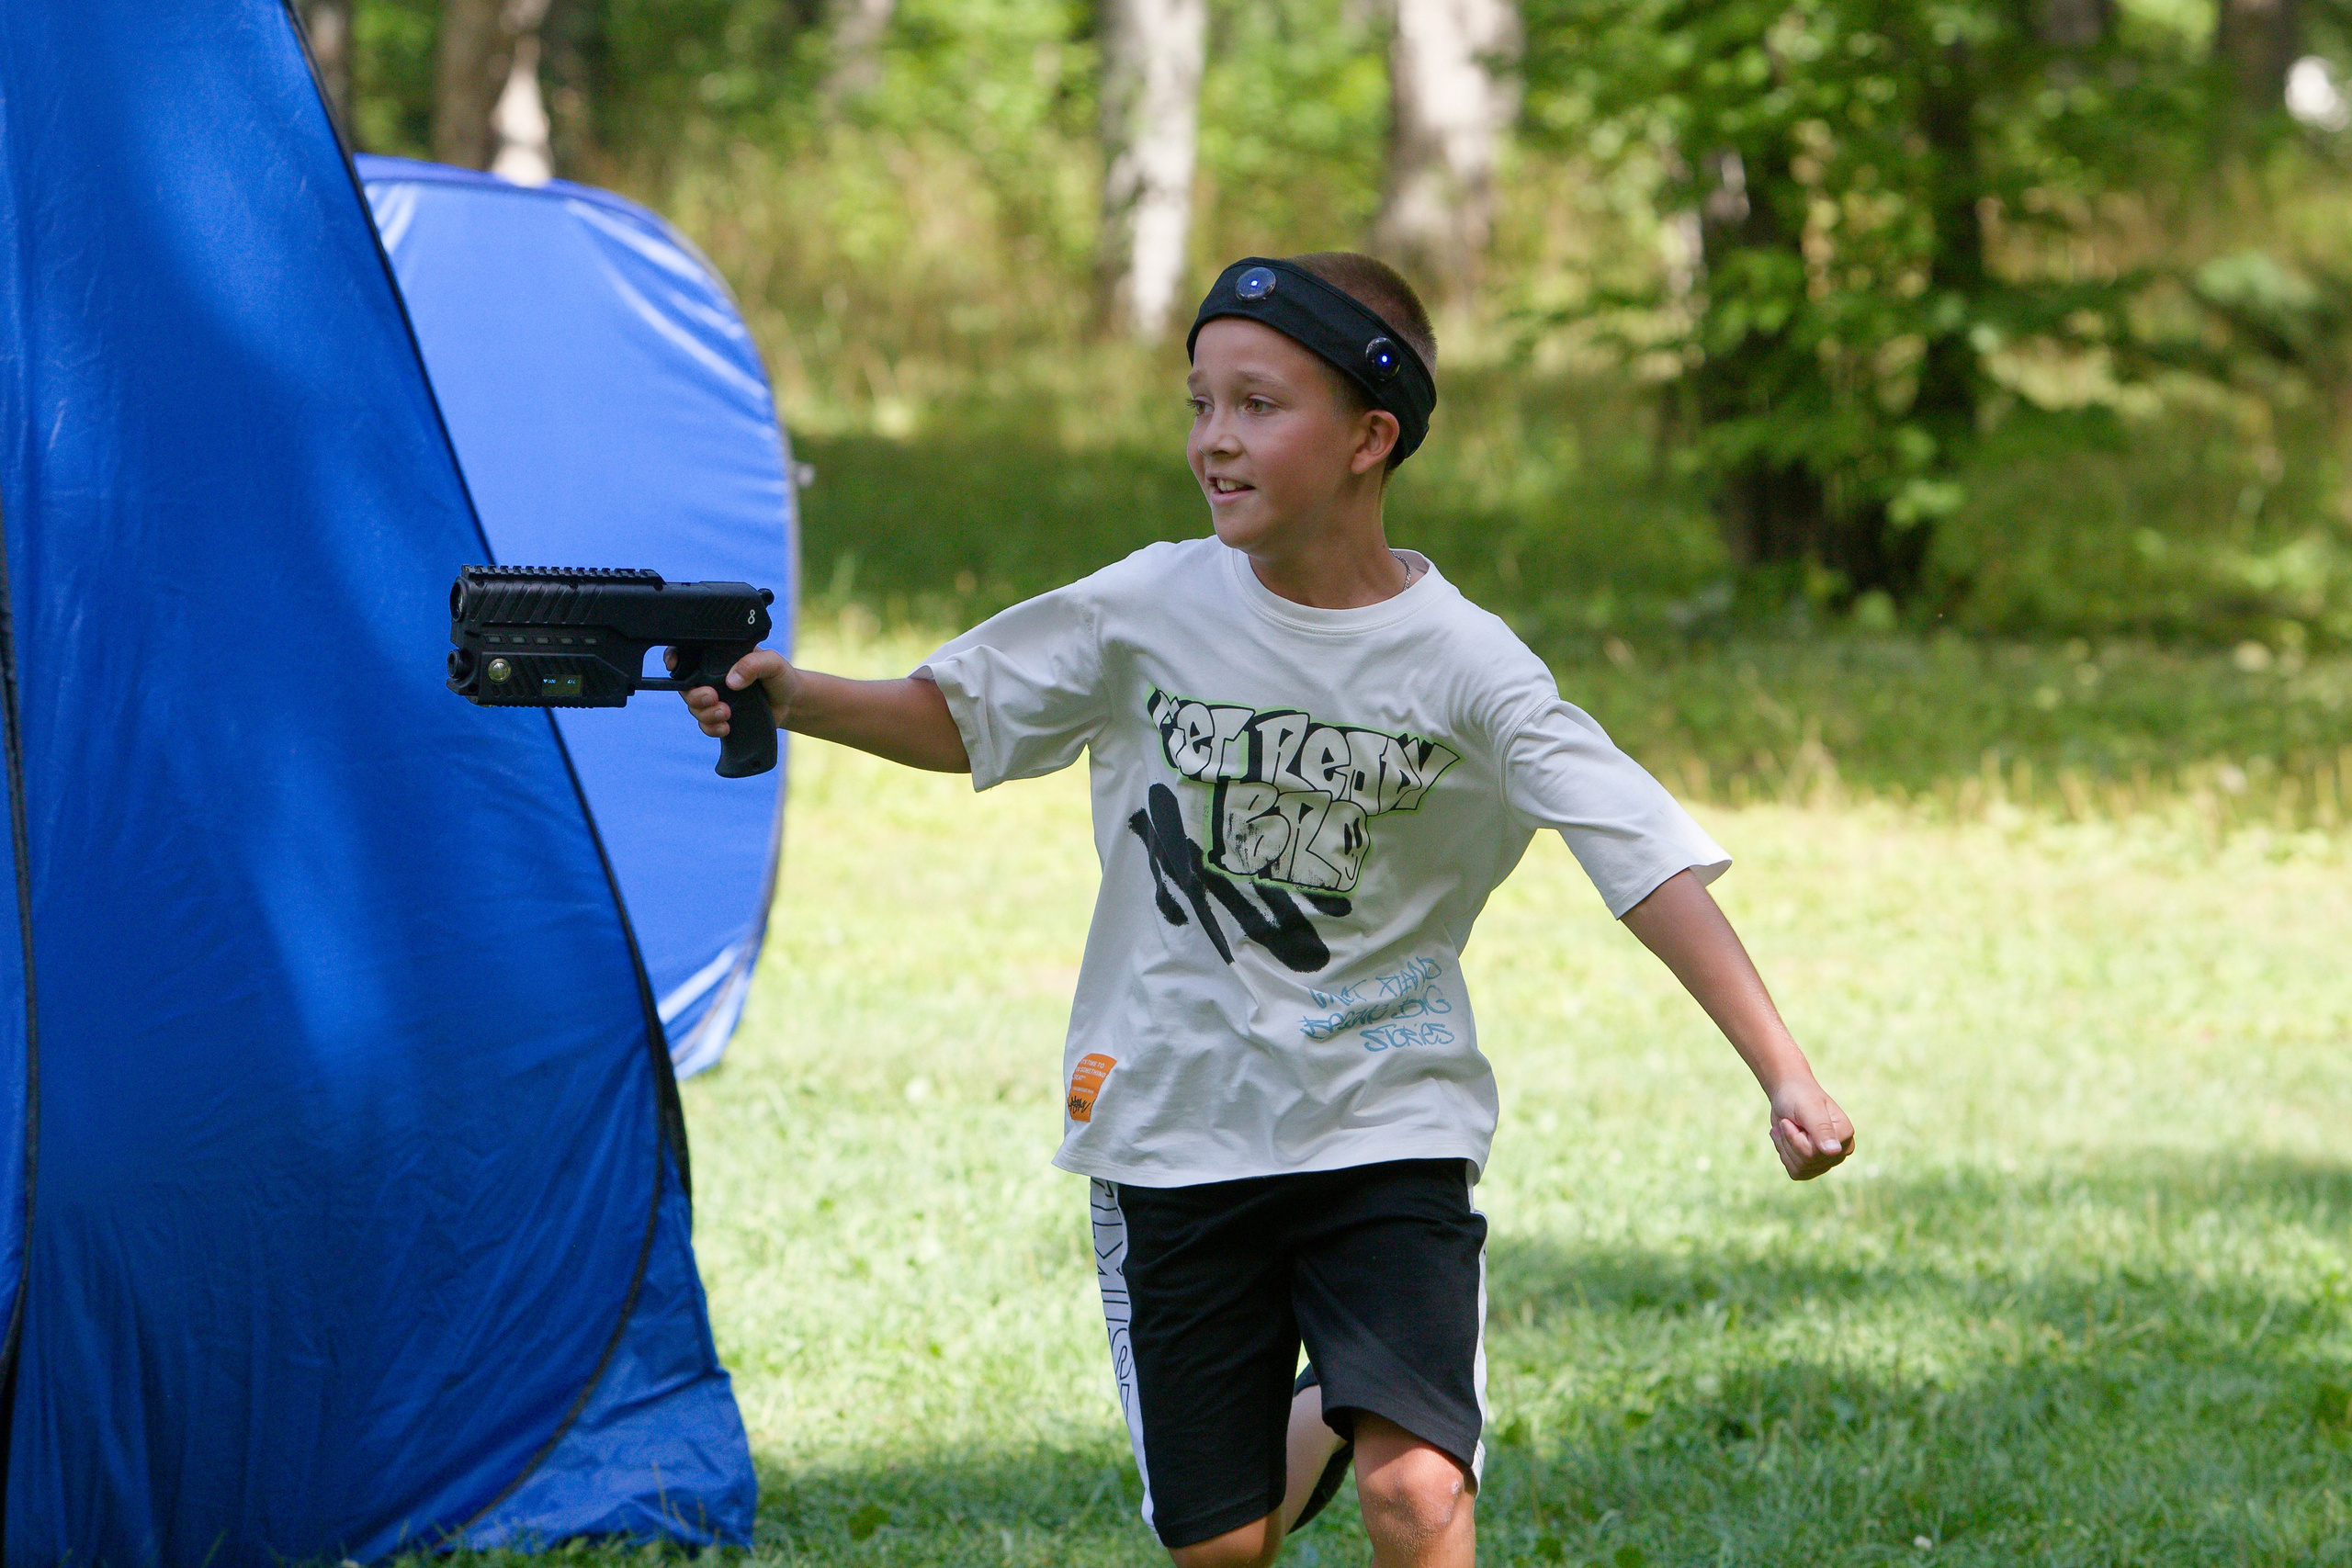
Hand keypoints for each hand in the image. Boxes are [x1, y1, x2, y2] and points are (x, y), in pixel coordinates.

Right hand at [669, 647, 794, 736]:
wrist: (791, 703)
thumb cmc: (780, 676)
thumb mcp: (772, 663)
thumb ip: (753, 664)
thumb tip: (731, 680)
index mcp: (718, 657)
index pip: (687, 653)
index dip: (674, 658)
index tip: (675, 667)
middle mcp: (711, 678)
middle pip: (686, 686)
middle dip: (694, 695)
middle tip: (712, 697)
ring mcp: (715, 699)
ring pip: (693, 707)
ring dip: (704, 713)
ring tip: (725, 713)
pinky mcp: (721, 718)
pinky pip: (705, 726)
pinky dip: (711, 728)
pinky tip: (726, 727)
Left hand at [1765, 1076, 1853, 1180]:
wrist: (1788, 1094)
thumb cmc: (1799, 1097)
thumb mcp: (1808, 1108)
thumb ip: (1821, 1129)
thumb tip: (1834, 1152)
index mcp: (1845, 1134)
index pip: (1815, 1153)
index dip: (1794, 1137)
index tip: (1789, 1119)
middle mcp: (1841, 1150)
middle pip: (1807, 1162)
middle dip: (1789, 1141)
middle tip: (1787, 1122)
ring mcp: (1829, 1159)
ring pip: (1800, 1169)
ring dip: (1785, 1147)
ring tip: (1786, 1128)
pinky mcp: (1815, 1165)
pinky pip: (1796, 1173)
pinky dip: (1785, 1155)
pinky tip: (1784, 1139)